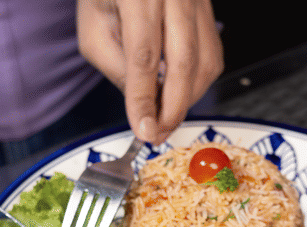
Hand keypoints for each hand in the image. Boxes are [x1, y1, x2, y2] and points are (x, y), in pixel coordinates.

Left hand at [77, 0, 222, 144]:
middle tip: (158, 133)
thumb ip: (115, 66)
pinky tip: (178, 91)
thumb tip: (142, 105)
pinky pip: (213, 55)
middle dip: (172, 108)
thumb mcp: (93, 27)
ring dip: (187, 99)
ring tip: (164, 115)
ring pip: (205, 63)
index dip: (145, 98)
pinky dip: (197, 83)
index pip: (144, 54)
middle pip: (184, 62)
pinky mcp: (209, 11)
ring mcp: (197, 0)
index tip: (143, 128)